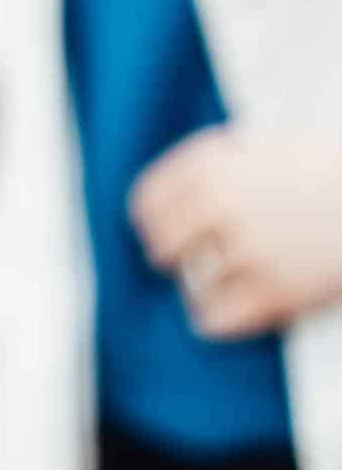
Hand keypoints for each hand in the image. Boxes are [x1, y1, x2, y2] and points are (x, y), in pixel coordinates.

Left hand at [131, 126, 341, 338]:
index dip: (152, 224)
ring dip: (206, 289)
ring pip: (190, 285)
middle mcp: (222, 201)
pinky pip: (214, 317)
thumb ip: (206, 171)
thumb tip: (150, 211)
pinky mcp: (278, 290)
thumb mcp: (257, 150)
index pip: (147, 202)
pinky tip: (233, 311)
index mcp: (212, 163)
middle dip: (172, 257)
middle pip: (161, 246)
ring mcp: (249, 247)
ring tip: (233, 284)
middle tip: (191, 263)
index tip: (166, 236)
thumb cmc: (322, 173)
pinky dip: (217, 319)